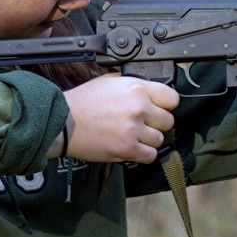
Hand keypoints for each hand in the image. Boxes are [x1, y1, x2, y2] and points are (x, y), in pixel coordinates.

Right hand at [51, 73, 180, 162]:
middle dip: (156, 124)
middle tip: (141, 125)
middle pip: (168, 121)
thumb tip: (150, 88)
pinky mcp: (127, 148)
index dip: (166, 105)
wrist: (63, 122)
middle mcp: (138, 107)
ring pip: (159, 139)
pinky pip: (150, 155)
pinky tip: (131, 147)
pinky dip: (143, 154)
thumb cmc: (83, 102)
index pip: (172, 98)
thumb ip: (133, 84)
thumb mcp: (109, 81)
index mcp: (136, 88)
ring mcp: (134, 129)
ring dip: (148, 140)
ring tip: (131, 136)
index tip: (158, 109)